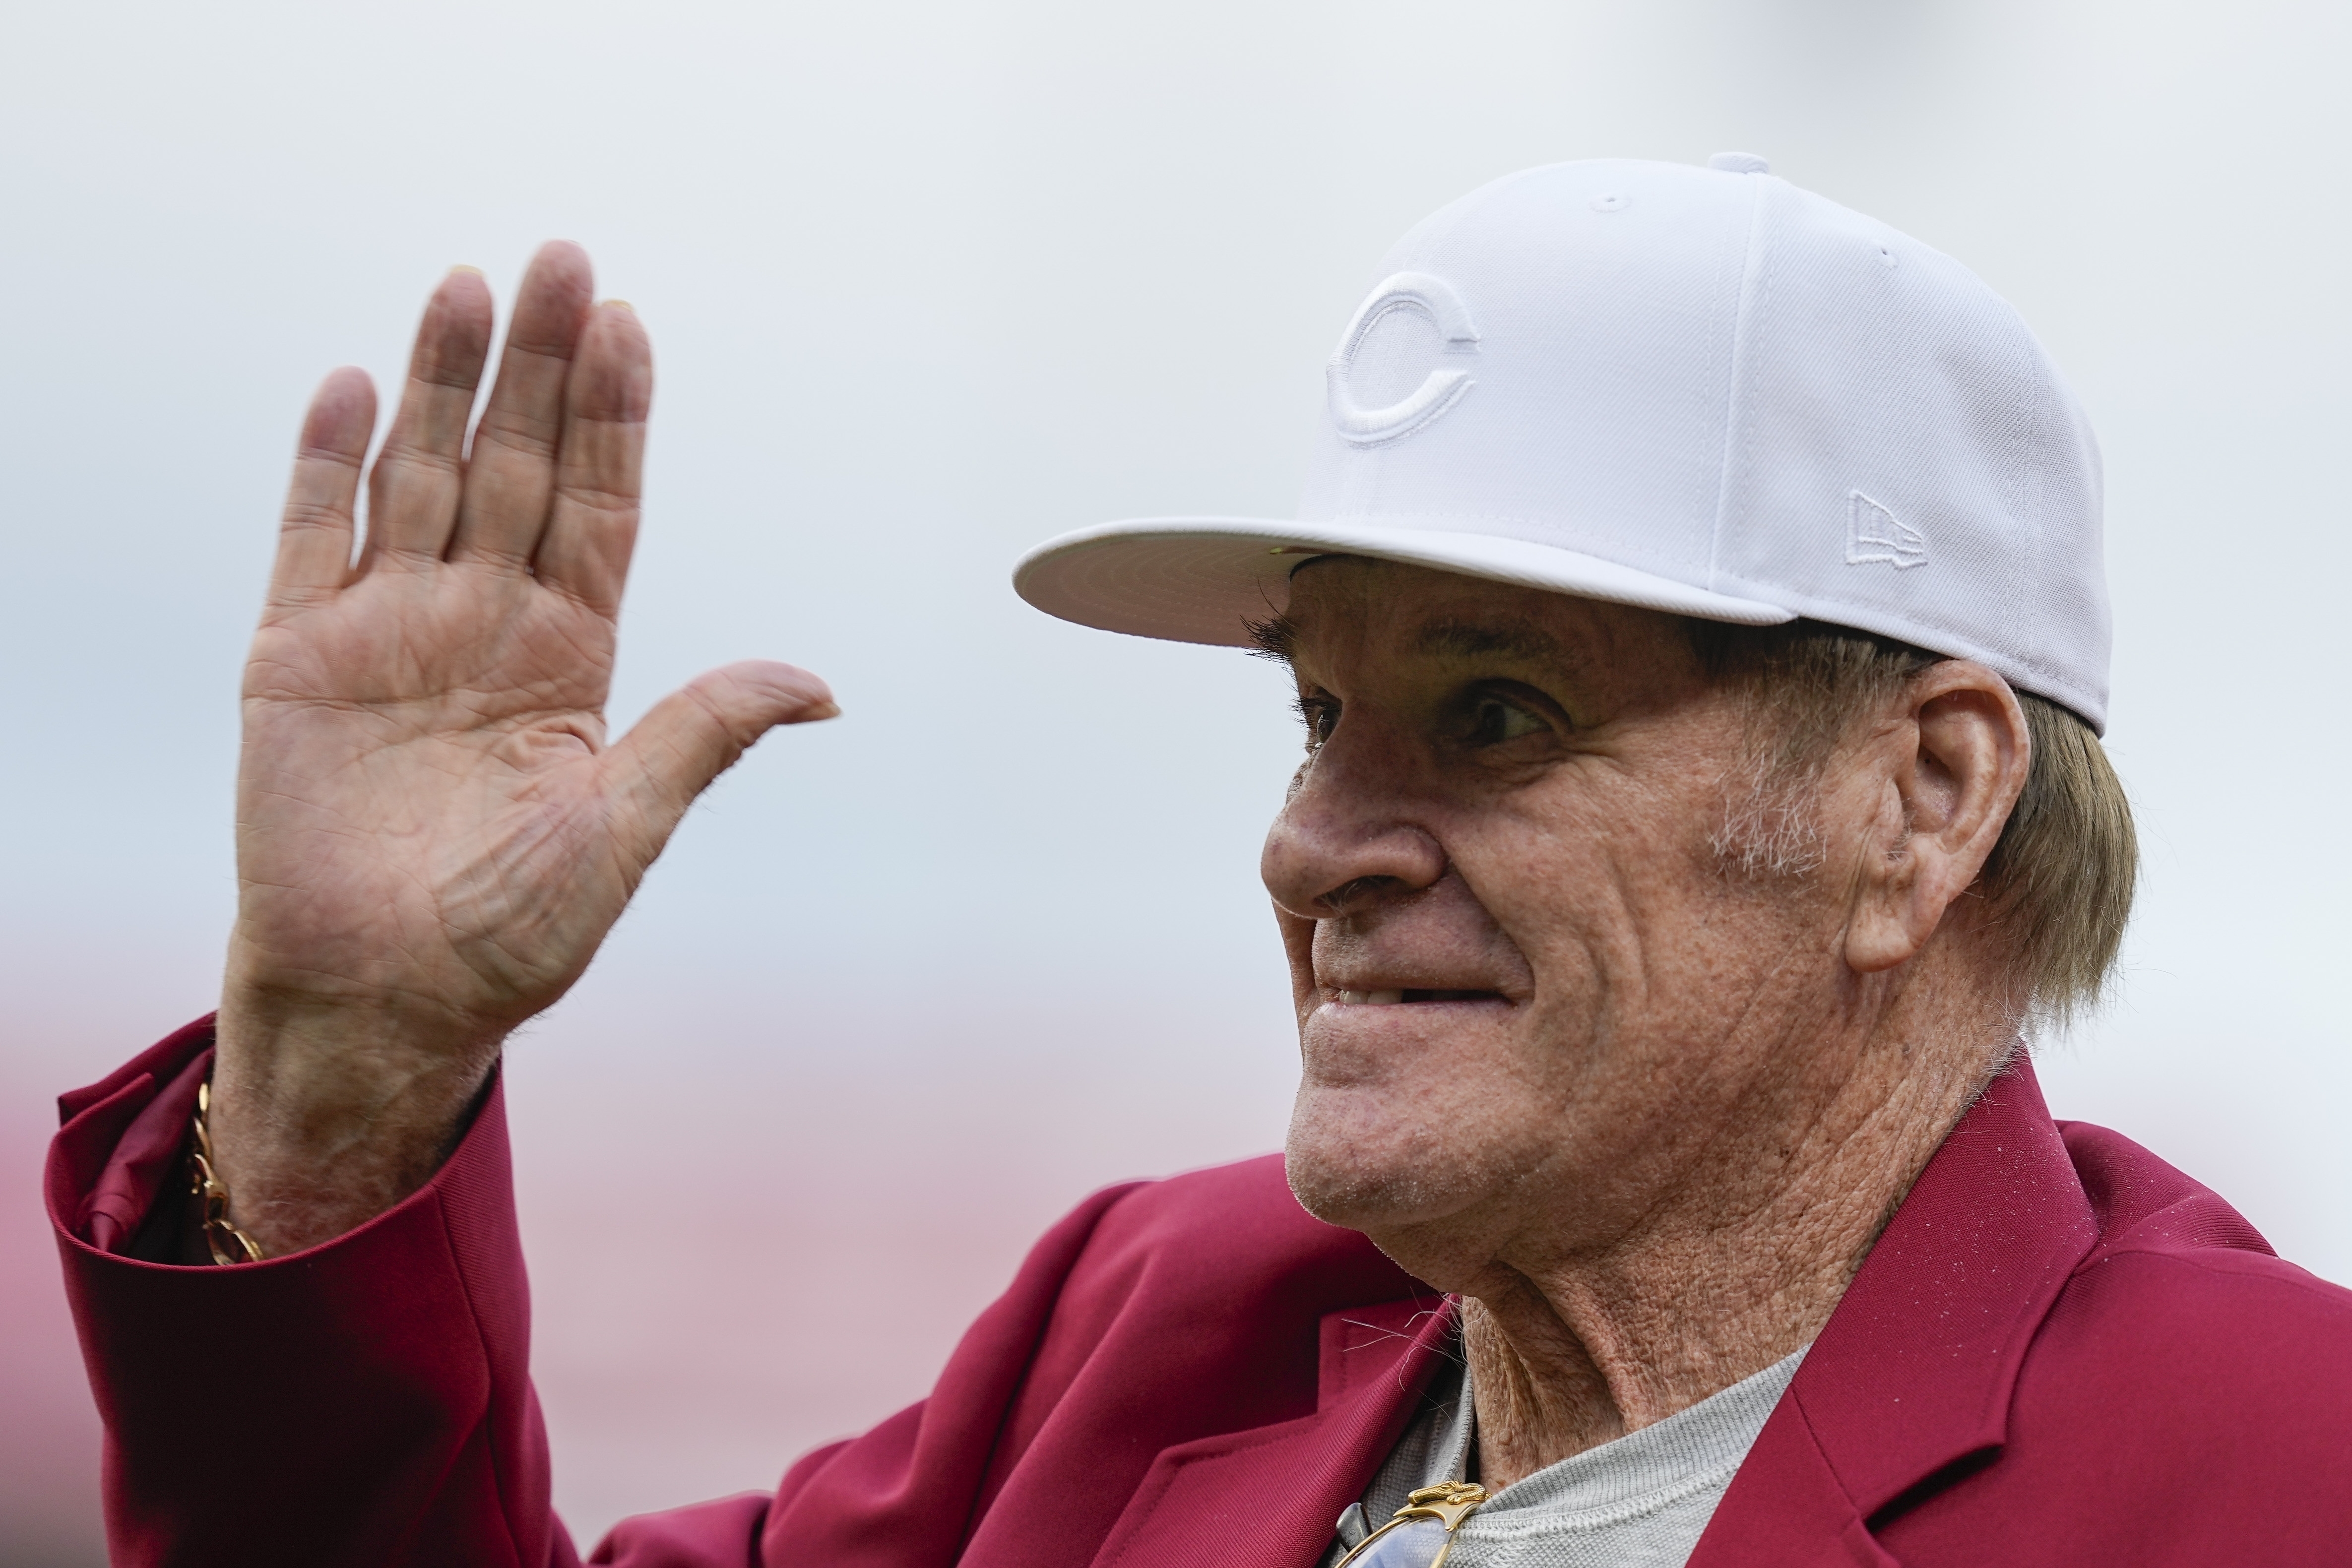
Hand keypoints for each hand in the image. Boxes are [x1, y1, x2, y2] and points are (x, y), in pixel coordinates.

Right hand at [208, 245, 836, 1255]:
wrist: (385, 1000)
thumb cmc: (510, 936)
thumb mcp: (626, 831)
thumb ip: (704, 738)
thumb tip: (823, 686)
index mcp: (568, 653)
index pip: (599, 505)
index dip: (614, 417)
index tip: (630, 325)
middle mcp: (482, 620)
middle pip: (518, 465)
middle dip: (541, 365)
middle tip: (563, 258)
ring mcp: (388, 627)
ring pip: (422, 475)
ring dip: (445, 382)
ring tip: (470, 284)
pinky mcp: (295, 656)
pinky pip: (310, 536)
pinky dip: (327, 463)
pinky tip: (353, 387)